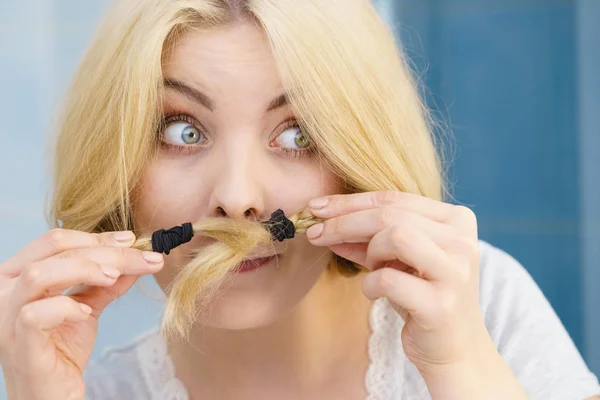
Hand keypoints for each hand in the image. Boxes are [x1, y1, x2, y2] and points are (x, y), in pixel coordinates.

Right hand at [0, 229, 163, 399]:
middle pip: (54, 250)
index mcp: (18, 275)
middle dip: (103, 249)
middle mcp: (5, 291)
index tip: (131, 240)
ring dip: (83, 269)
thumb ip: (108, 282)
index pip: (55, 240)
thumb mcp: (88, 306)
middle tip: (139, 257)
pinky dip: (65, 307)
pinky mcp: (18, 344)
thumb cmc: (62, 349)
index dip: (96, 236)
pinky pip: (33, 315)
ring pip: (39, 275)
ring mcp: (6, 317)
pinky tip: (86, 313)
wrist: (52, 394)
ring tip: (113, 278)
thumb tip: (140, 258)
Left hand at [307, 191, 526, 398]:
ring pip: (395, 236)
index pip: (394, 198)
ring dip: (370, 252)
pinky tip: (374, 293)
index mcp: (457, 220)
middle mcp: (462, 241)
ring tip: (372, 268)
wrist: (454, 350)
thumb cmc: (421, 298)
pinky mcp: (441, 305)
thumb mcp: (395, 260)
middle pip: (390, 214)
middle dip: (344, 222)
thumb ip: (366, 238)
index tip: (317, 206)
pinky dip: (370, 284)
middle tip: (315, 233)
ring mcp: (455, 272)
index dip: (350, 202)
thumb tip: (322, 220)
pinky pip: (388, 280)